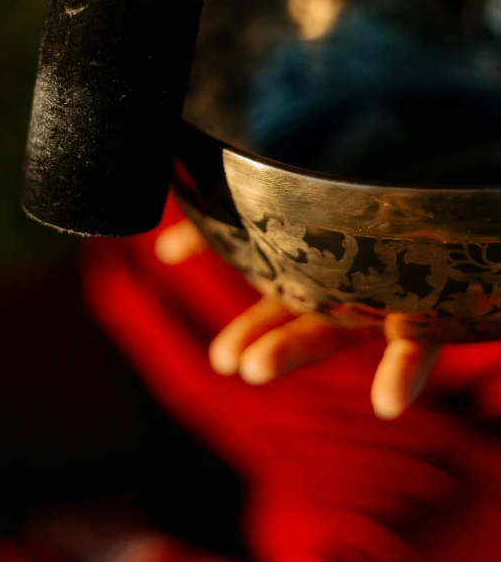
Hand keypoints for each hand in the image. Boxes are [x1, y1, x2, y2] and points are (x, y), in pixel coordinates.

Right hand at [155, 219, 438, 420]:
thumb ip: (226, 227)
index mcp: (319, 270)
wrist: (429, 189)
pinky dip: (400, 376)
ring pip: (338, 334)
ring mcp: (382, 302)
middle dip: (267, 345)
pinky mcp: (423, 312)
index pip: (272, 300)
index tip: (222, 360)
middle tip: (229, 361)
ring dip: (296, 352)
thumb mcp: (277, 205)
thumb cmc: (353, 202)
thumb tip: (163, 250)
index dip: (246, 329)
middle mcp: (348, 290)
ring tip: (255, 368)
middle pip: (301, 323)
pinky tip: (385, 403)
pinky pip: (415, 349)